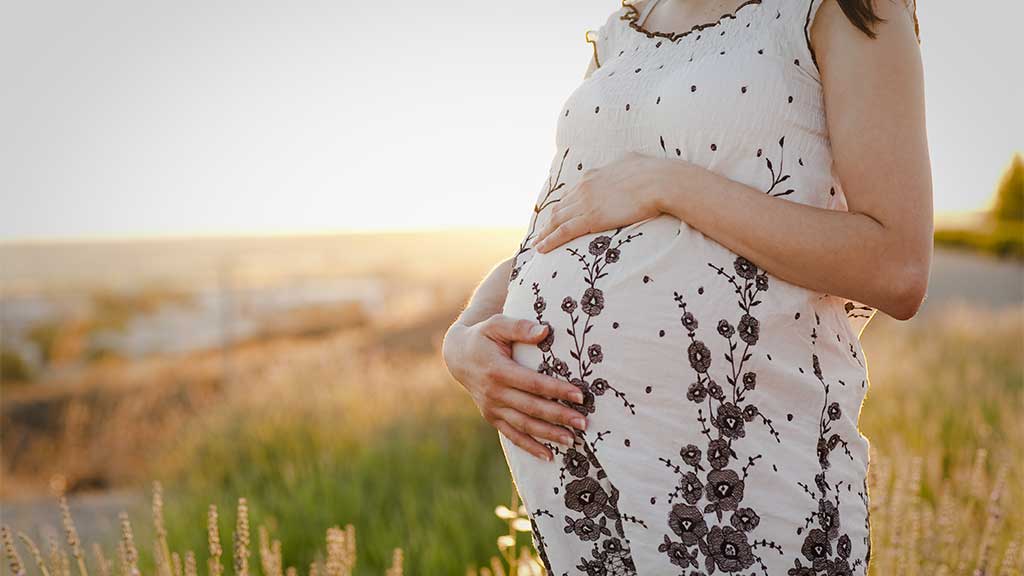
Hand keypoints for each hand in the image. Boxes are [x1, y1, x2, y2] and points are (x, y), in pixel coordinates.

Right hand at [442, 314, 587, 460]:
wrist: (458, 356)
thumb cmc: (483, 336)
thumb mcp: (497, 324)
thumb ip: (520, 327)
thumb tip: (545, 331)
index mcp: (498, 370)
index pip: (533, 383)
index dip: (557, 390)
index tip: (580, 396)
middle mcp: (494, 393)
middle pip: (532, 408)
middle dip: (559, 416)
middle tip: (583, 423)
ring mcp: (492, 408)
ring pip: (524, 425)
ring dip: (548, 434)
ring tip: (572, 440)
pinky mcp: (492, 417)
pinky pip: (512, 435)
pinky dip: (530, 446)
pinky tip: (549, 456)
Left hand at [531, 151, 666, 252]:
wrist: (659, 181)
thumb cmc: (653, 172)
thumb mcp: (632, 161)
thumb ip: (624, 164)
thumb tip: (628, 160)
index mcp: (594, 175)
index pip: (572, 193)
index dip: (563, 206)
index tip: (557, 214)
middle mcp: (584, 188)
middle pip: (560, 207)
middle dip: (549, 221)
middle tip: (541, 232)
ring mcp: (585, 203)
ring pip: (557, 220)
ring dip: (545, 233)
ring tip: (537, 243)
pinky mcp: (590, 218)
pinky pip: (564, 232)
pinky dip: (550, 241)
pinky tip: (542, 249)